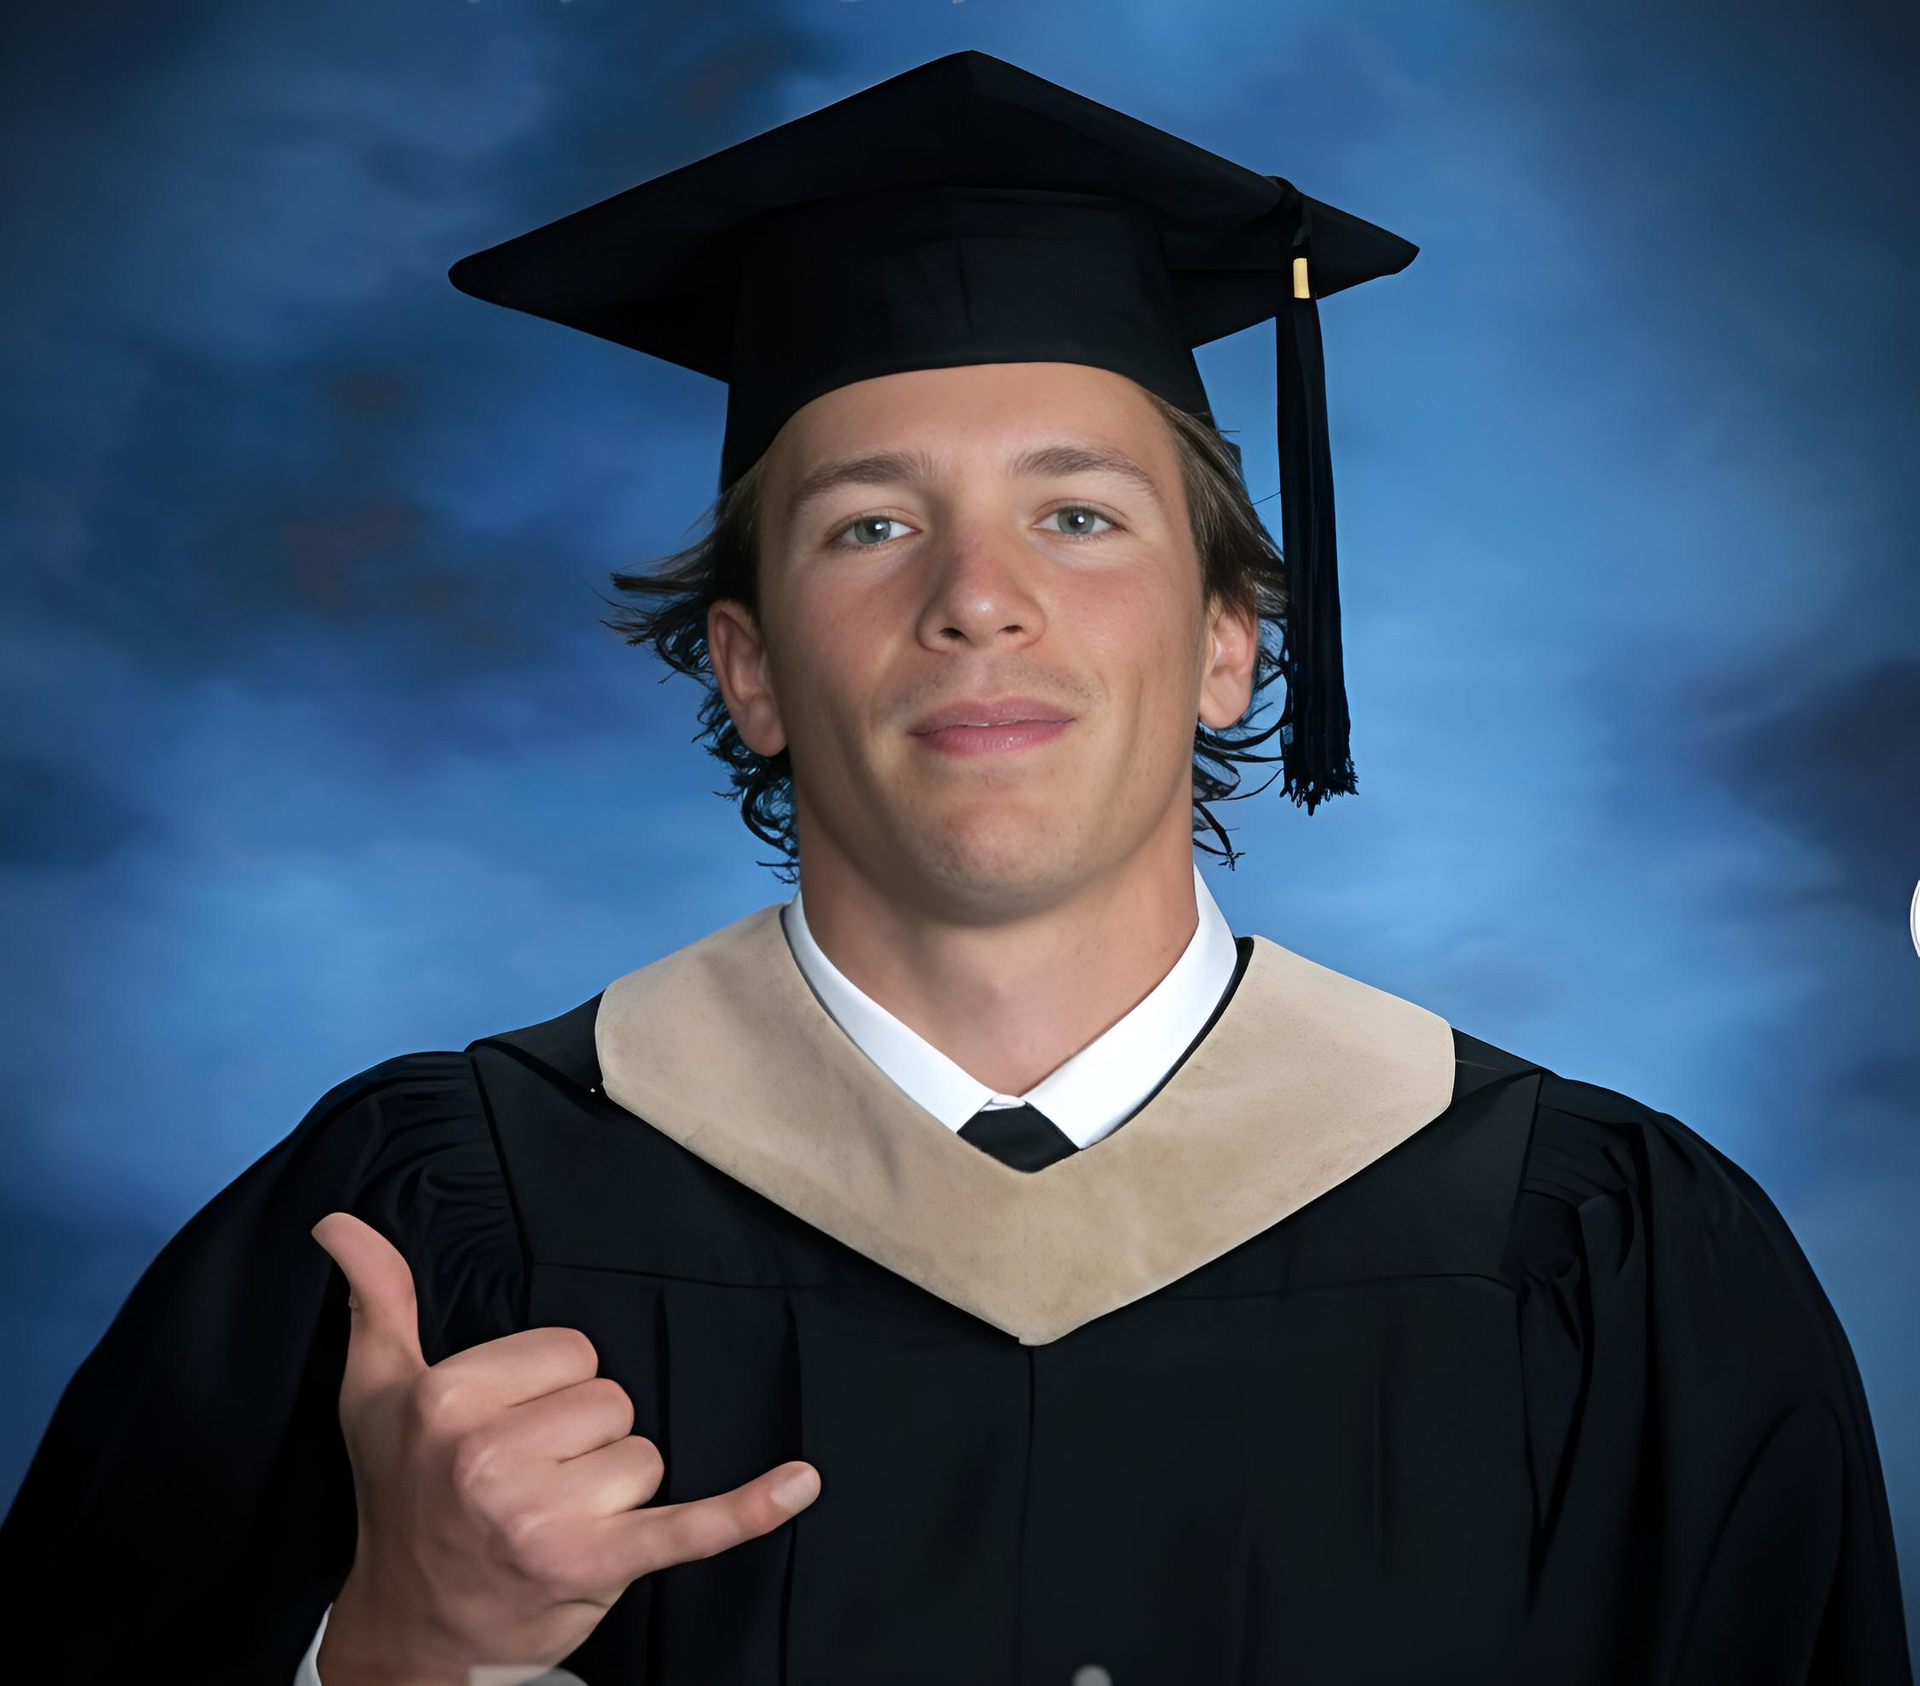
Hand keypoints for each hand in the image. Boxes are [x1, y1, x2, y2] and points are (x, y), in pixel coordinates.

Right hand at [310, 1211, 819, 1685]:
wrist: (410, 1631)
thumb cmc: (402, 1497)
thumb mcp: (375, 1393)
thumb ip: (376, 1299)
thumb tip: (340, 1222)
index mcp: (447, 1398)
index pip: (572, 1352)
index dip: (550, 1390)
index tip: (506, 1432)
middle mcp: (490, 1456)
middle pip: (613, 1402)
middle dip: (583, 1441)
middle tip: (527, 1483)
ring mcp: (543, 1517)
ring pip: (647, 1456)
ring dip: (615, 1491)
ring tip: (552, 1520)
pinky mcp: (595, 1567)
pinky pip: (691, 1528)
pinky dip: (750, 1508)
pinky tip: (801, 1482)